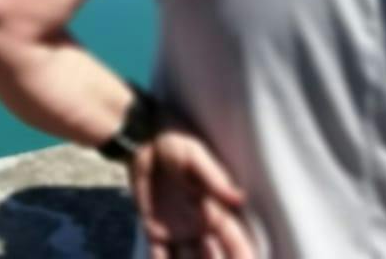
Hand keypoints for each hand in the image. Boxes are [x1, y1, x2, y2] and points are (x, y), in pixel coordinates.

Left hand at [129, 127, 253, 258]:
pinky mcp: (154, 231)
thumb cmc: (175, 142)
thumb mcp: (195, 156)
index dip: (243, 257)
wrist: (142, 139)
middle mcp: (201, 227)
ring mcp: (178, 232)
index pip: (235, 242)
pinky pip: (160, 257)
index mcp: (216, 211)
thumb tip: (239, 198)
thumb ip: (213, 178)